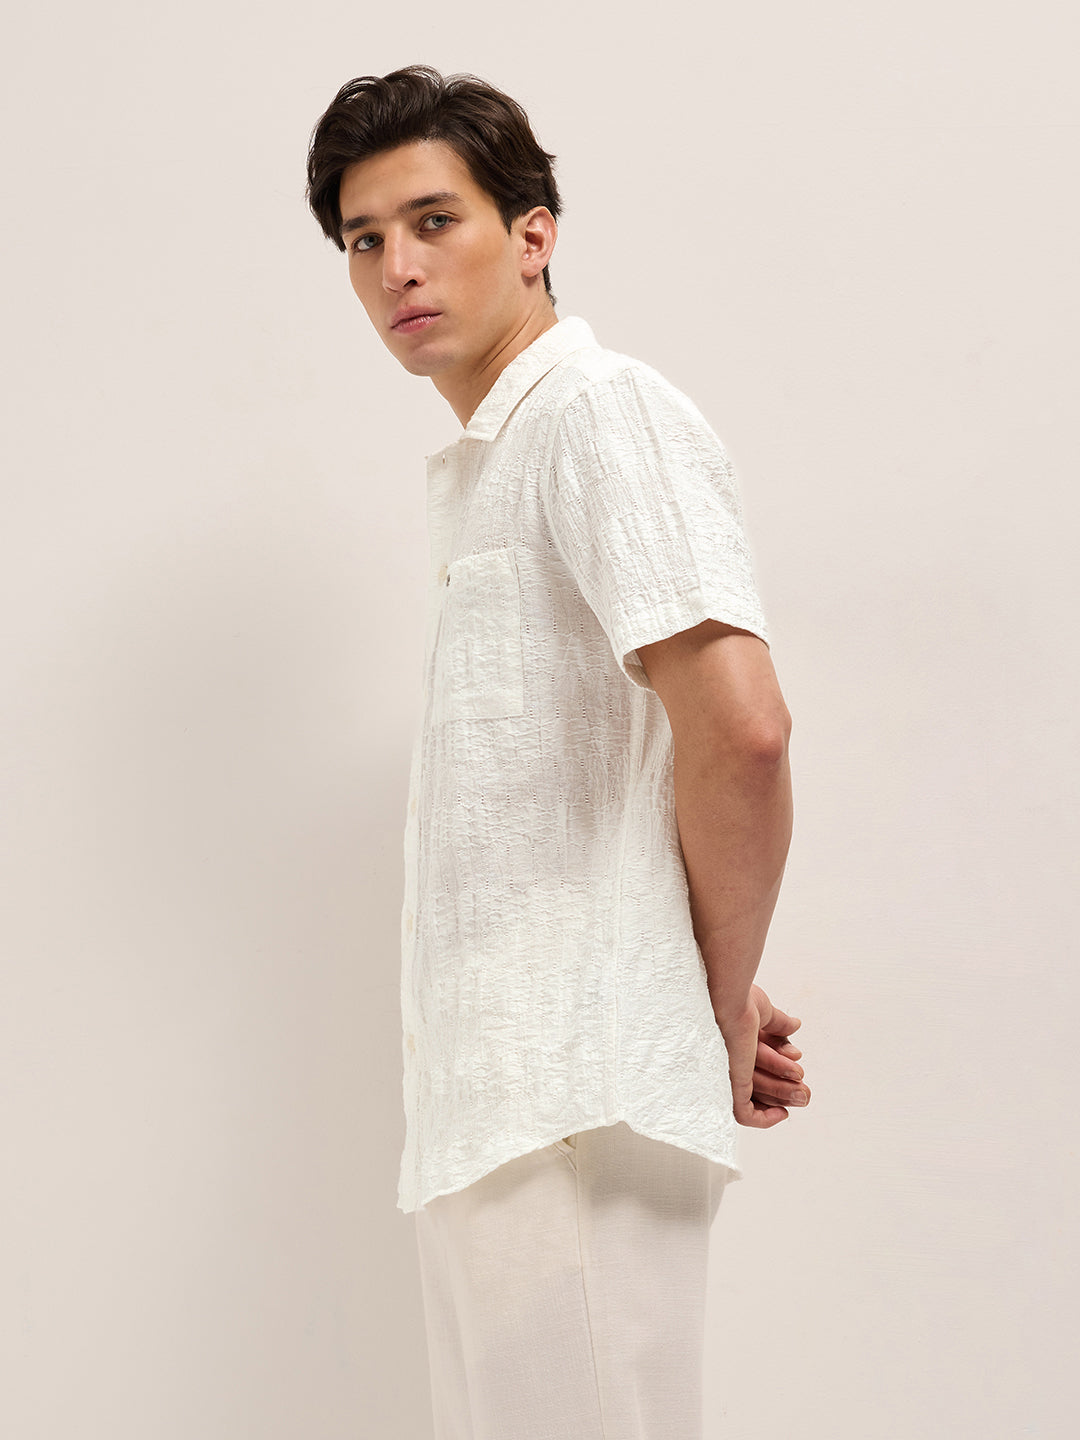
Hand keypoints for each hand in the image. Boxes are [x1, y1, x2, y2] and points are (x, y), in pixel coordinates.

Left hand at [714, 983, 809, 1127]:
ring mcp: (727, 1076)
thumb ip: (776, 1022)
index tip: (797, 1064)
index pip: (755, 1068)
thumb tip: (795, 1025)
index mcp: (731, 1047)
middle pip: (758, 1086)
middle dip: (784, 1090)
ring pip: (757, 1098)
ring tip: (802, 1094)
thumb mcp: (762, 1012)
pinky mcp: (730, 1087)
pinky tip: (782, 1113)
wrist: (729, 1001)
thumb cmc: (736, 999)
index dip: (779, 1070)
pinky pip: (744, 1114)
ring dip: (782, 1099)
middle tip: (805, 1092)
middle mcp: (726, 1063)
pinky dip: (764, 1119)